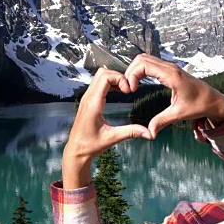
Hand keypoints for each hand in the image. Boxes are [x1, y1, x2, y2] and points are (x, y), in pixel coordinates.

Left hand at [62, 68, 150, 188]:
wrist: (76, 150)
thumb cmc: (89, 145)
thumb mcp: (112, 138)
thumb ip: (130, 132)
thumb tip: (148, 132)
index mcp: (93, 104)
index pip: (105, 77)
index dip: (120, 79)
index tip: (128, 90)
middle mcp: (88, 98)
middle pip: (102, 73)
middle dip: (118, 76)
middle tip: (128, 88)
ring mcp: (87, 98)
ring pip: (99, 77)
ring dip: (114, 79)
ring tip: (125, 89)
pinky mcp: (88, 101)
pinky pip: (98, 84)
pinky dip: (110, 83)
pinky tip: (118, 92)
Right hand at [125, 54, 223, 137]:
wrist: (213, 100)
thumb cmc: (200, 104)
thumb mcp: (179, 114)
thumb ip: (162, 121)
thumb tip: (149, 132)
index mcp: (171, 75)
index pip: (143, 65)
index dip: (132, 75)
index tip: (131, 90)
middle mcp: (170, 68)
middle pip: (141, 59)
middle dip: (130, 71)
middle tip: (128, 87)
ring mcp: (170, 67)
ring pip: (145, 59)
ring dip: (135, 70)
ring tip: (132, 85)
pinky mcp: (170, 70)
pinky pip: (151, 63)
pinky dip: (141, 70)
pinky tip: (139, 83)